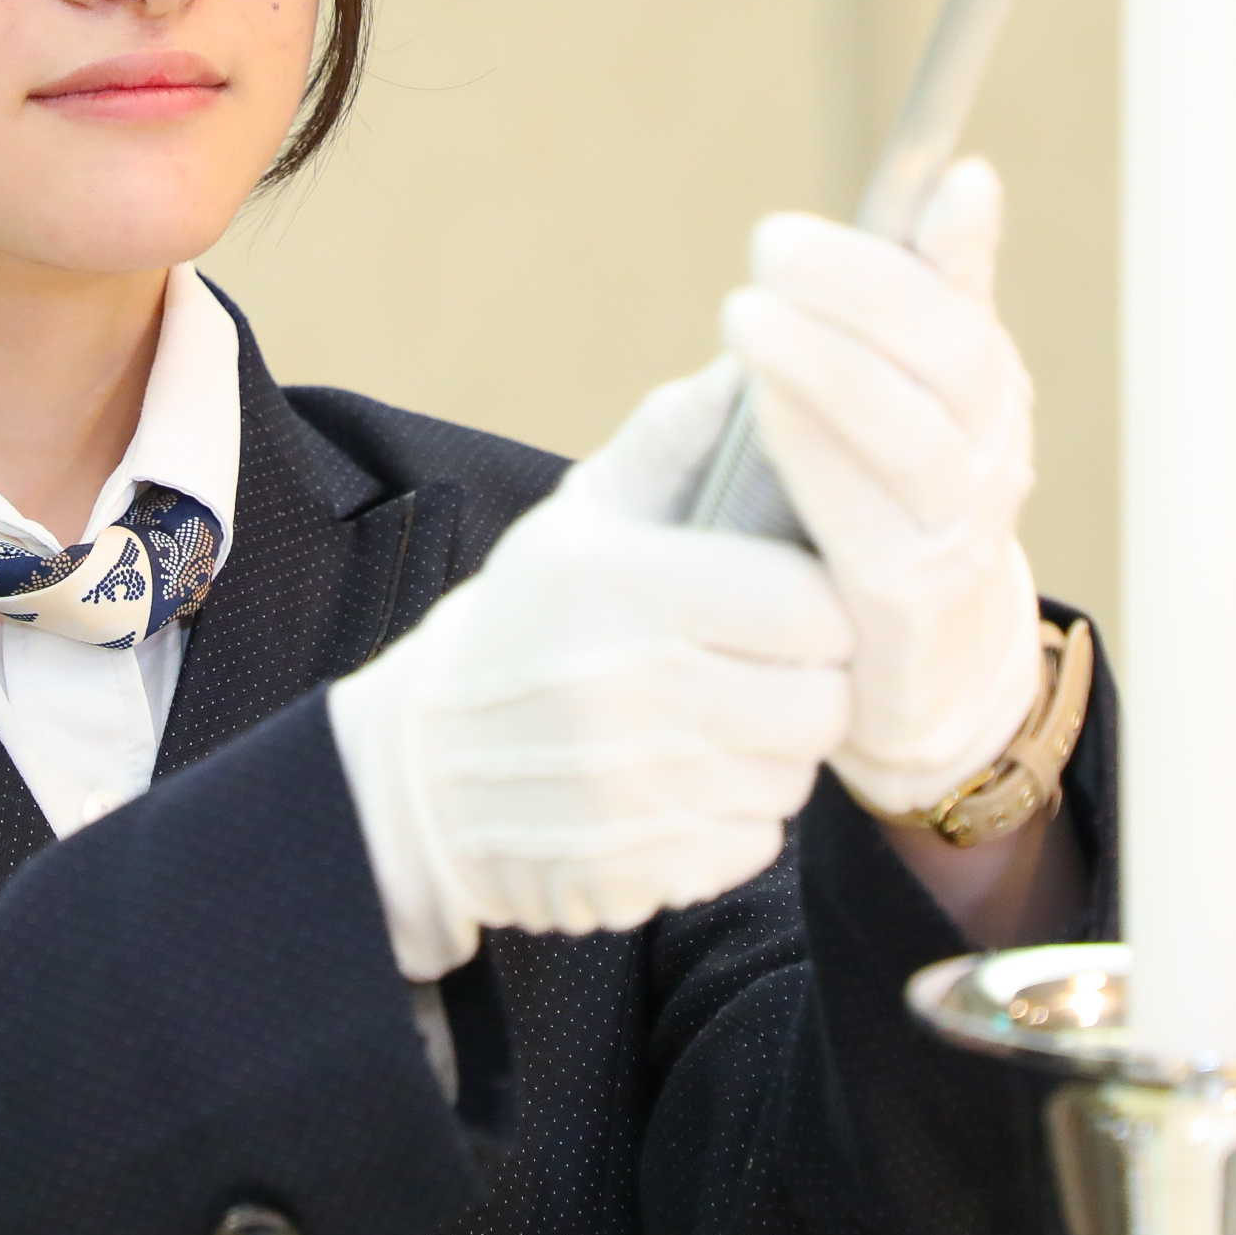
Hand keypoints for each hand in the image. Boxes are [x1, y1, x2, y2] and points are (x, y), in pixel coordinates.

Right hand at [327, 362, 854, 979]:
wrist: (414, 776)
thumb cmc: (519, 627)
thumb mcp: (579, 521)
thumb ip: (673, 443)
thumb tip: (752, 360)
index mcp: (624, 588)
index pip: (810, 606)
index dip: (817, 605)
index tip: (789, 602)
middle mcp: (628, 694)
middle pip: (821, 702)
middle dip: (806, 684)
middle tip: (761, 668)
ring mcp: (632, 795)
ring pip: (792, 776)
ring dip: (770, 753)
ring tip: (713, 721)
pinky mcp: (637, 874)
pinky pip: (751, 845)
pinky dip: (732, 821)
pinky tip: (680, 786)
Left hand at [723, 157, 1044, 820]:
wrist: (917, 667)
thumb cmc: (888, 497)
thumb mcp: (905, 386)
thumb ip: (918, 290)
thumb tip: (957, 178)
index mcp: (980, 387)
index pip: (971, 301)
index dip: (964, 244)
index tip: (953, 177)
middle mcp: (987, 452)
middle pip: (945, 358)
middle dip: (861, 292)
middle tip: (773, 243)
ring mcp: (957, 532)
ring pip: (912, 438)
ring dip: (830, 370)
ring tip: (750, 314)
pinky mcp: (908, 606)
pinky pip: (869, 527)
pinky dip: (823, 464)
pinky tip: (769, 414)